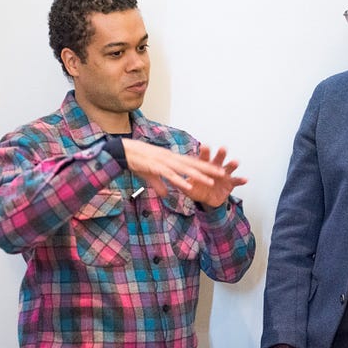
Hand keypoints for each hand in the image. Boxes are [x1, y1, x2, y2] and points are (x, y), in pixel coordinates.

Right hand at [121, 140, 244, 203]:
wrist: (124, 152)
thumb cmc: (137, 162)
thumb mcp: (150, 176)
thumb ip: (160, 186)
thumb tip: (166, 195)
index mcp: (171, 159)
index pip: (192, 163)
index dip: (205, 167)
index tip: (217, 170)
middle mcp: (171, 159)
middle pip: (194, 165)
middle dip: (208, 169)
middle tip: (223, 173)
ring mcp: (165, 163)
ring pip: (185, 170)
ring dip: (198, 176)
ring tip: (212, 181)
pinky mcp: (156, 168)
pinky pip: (170, 176)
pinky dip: (180, 181)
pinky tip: (189, 187)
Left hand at [185, 145, 246, 206]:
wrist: (207, 199)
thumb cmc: (196, 189)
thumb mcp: (187, 187)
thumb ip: (180, 183)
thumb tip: (169, 179)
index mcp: (203, 166)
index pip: (204, 157)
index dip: (205, 152)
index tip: (205, 145)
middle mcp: (215, 167)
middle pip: (218, 158)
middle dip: (221, 154)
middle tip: (223, 148)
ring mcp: (224, 175)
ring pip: (229, 167)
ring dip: (232, 164)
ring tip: (235, 162)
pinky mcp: (230, 183)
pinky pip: (236, 181)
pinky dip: (241, 180)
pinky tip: (245, 179)